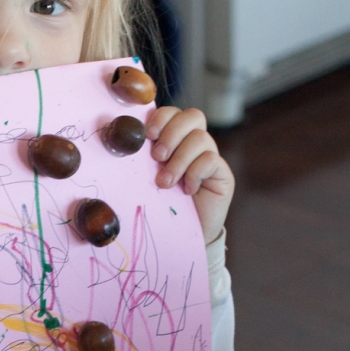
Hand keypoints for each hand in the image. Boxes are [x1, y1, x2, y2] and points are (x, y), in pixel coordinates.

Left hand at [145, 105, 234, 243]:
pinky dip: (195, 173)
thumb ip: (142, 158)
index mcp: (174, 138)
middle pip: (193, 116)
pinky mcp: (222, 174)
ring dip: (179, 160)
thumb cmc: (159, 205)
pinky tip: (187, 190)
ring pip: (200, 138)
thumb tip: (127, 140)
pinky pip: (212, 160)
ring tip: (166, 183)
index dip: (162, 118)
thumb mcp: (145, 178)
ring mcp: (210, 157)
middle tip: (157, 158)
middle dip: (172, 133)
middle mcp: (194, 143)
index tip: (148, 136)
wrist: (179, 237)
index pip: (173, 112)